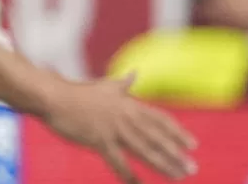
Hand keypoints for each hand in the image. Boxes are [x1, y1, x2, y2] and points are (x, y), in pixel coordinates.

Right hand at [43, 75, 196, 181]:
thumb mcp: (104, 85)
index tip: (193, 145)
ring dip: (163, 164)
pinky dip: (130, 175)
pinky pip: (119, 162)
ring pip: (144, 150)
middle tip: (192, 168)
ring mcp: (113, 129)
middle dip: (176, 153)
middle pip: (156, 137)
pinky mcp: (99, 140)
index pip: (159, 119)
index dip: (177, 132)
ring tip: (178, 176)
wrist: (54, 97)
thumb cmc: (78, 92)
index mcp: (127, 103)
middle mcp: (124, 116)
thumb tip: (135, 73)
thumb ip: (123, 84)